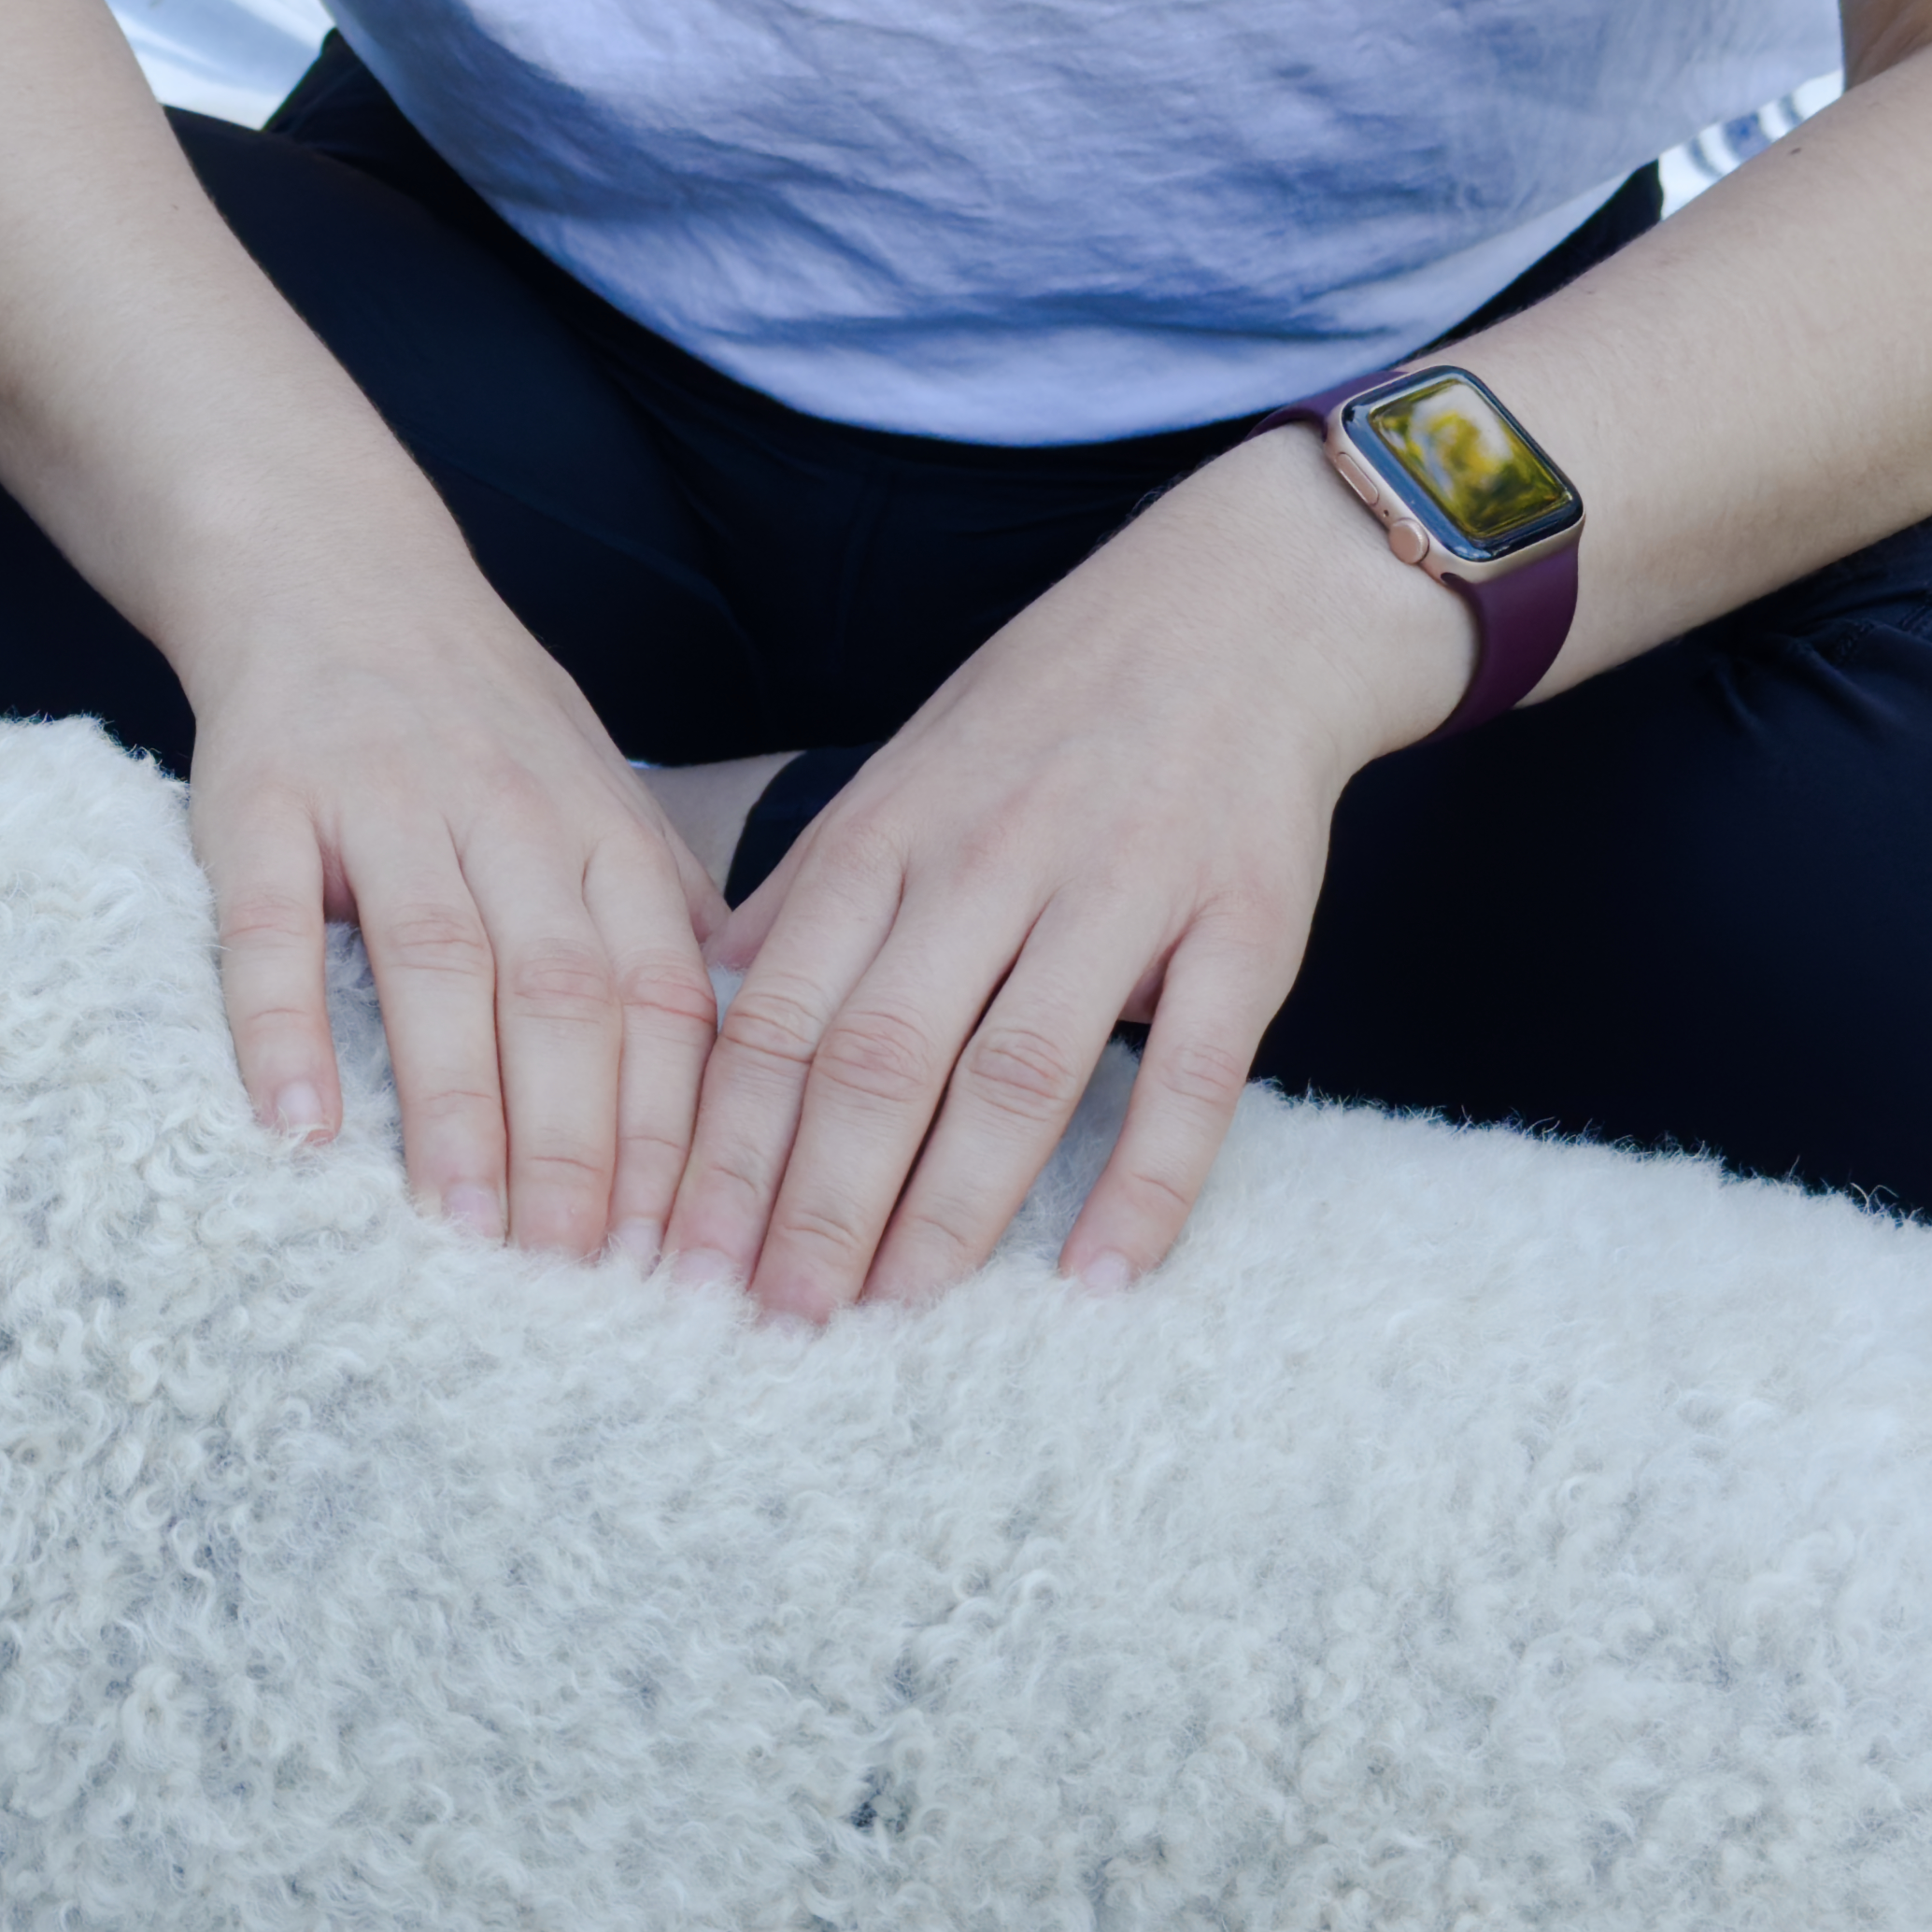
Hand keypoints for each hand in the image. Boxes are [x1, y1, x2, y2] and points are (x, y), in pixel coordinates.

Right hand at [181, 574, 725, 1268]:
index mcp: (603, 828)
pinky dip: (284, 1028)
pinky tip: (296, 1129)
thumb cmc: (477, 719)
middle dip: (578, 1145)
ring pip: (439, 961)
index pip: (663, 997)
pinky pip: (272, 924)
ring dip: (454, 1105)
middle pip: (565, 992)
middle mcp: (509, 812)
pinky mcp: (262, 799)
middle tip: (575, 1279)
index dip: (677, 1131)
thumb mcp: (599, 797)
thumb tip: (750, 1083)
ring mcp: (384, 800)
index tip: (680, 1257)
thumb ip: (664, 922)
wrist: (326, 564)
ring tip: (457, 1232)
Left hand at [669, 439, 1458, 1316]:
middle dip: (817, 1204)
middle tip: (776, 1323)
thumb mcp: (905, 776)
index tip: (686, 1259)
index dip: (728, 1147)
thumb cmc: (1052, 712)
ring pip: (1018, 1072)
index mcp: (892, 831)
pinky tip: (1100, 1278)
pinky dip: (1146, 1182)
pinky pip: (1192, 1074)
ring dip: (952, 1211)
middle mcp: (993, 860)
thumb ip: (812, 896)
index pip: (783, 1012)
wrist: (1245, 608)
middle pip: (881, 1055)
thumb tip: (703, 1007)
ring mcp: (1123, 889)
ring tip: (900, 1316)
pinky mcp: (1244, 924)